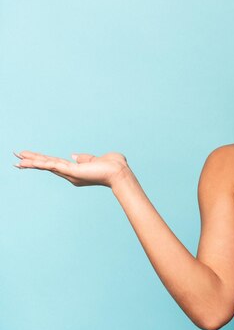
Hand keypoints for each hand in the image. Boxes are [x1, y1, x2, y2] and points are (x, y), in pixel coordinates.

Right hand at [14, 151, 130, 187]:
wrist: (120, 173)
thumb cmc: (114, 166)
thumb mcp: (97, 159)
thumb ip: (86, 158)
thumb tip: (74, 155)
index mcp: (76, 171)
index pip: (56, 163)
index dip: (43, 160)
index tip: (32, 158)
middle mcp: (71, 174)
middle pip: (47, 165)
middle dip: (32, 161)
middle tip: (17, 158)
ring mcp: (70, 173)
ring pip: (46, 165)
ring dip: (31, 162)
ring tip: (17, 160)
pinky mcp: (71, 171)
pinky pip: (51, 165)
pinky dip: (39, 163)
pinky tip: (27, 161)